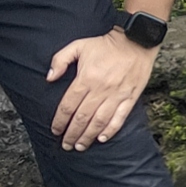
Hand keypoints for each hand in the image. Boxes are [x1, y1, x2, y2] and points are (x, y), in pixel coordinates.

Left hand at [42, 28, 155, 148]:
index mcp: (86, 78)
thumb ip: (60, 60)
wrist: (137, 40)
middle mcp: (101, 89)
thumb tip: (49, 77)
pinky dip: (110, 130)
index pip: (68, 106)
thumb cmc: (106, 44)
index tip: (55, 130)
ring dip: (88, 136)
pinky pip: (119, 118)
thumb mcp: (78, 46)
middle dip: (72, 134)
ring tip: (80, 146)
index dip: (59, 121)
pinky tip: (102, 138)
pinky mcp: (130, 97)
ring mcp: (117, 95)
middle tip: (66, 145)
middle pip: (82, 118)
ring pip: (99, 121)